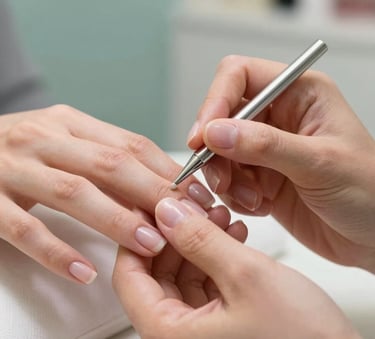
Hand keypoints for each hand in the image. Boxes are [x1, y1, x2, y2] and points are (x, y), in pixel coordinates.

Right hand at [0, 105, 214, 282]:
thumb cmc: (25, 147)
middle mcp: (45, 139)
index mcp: (71, 123)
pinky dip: (57, 252)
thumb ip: (107, 156)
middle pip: (110, 165)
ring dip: (116, 220)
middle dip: (152, 194)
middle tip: (185, 221)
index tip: (197, 196)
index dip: (168, 171)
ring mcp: (14, 169)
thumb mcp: (66, 139)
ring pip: (73, 193)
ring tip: (150, 245)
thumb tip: (159, 182)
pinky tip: (85, 271)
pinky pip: (24, 230)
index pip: (131, 145)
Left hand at [113, 197, 358, 338]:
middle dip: (176, 233)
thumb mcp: (247, 276)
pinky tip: (233, 235)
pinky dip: (216, 257)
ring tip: (220, 216)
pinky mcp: (222, 323)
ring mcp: (202, 330)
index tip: (152, 205)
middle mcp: (180, 335)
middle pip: (156, 273)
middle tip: (193, 205)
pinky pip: (206, 282)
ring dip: (199, 241)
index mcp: (170, 334)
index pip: (128, 276)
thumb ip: (201, 240)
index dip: (138, 234)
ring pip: (183, 274)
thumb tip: (168, 211)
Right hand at [187, 56, 374, 272]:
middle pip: (221, 117)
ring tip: (251, 199)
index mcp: (299, 94)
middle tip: (222, 179)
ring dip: (226, 178)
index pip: (239, 76)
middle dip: (216, 151)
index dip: (215, 102)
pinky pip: (229, 180)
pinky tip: (260, 207)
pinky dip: (236, 197)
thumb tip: (215, 132)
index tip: (202, 136)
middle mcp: (279, 117)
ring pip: (220, 152)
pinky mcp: (260, 178)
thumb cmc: (371, 192)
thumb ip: (265, 145)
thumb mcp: (320, 163)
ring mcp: (267, 149)